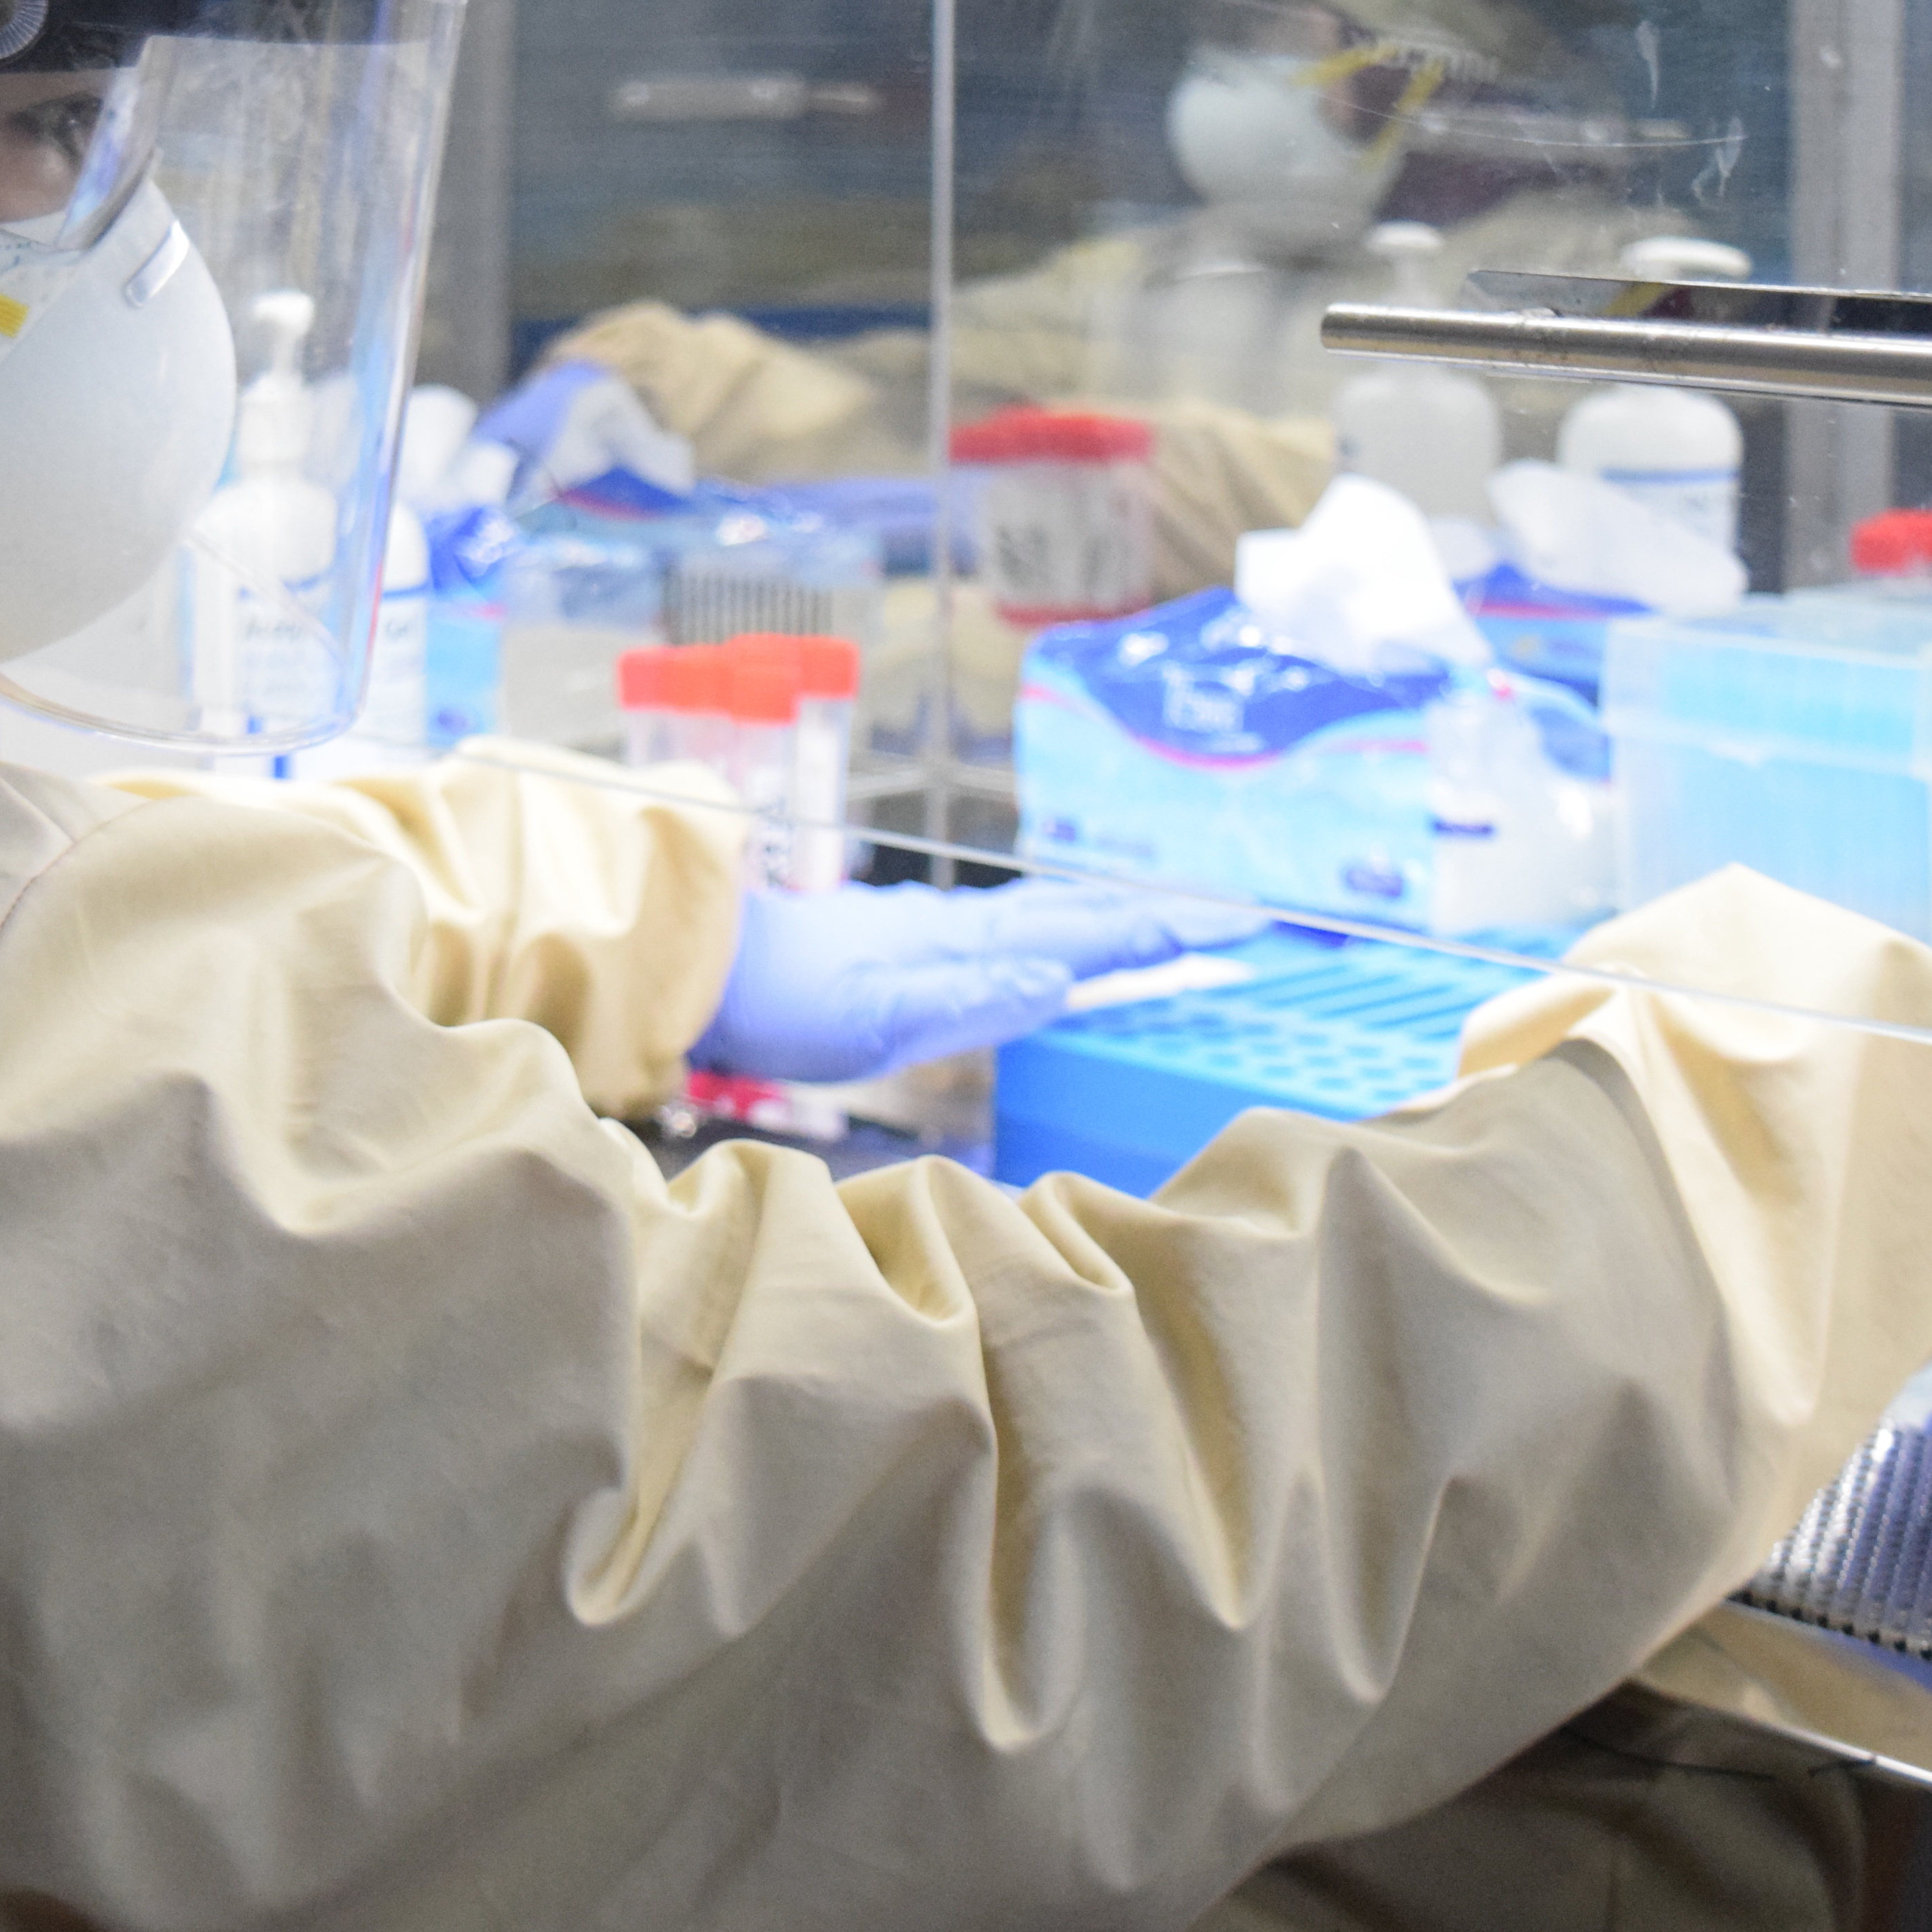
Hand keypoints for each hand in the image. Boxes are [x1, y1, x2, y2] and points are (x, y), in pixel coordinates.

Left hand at [694, 881, 1263, 1084]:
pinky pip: (996, 927)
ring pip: (1035, 915)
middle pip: (1072, 914)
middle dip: (1150, 916)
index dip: (1162, 932)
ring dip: (1100, 917)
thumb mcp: (879, 1017)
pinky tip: (1034, 939)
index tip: (1237, 923)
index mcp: (965, 946)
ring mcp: (924, 930)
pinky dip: (1043, 926)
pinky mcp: (894, 942)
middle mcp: (954, 927)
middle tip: (1221, 917)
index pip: (1086, 934)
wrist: (694, 963)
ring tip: (1149, 921)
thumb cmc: (780, 1002)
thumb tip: (1061, 979)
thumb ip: (970, 997)